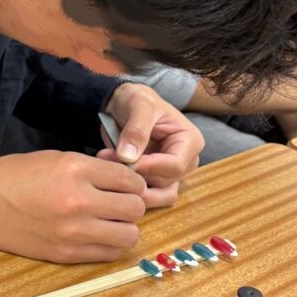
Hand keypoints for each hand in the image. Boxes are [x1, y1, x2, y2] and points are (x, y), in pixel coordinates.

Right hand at [0, 150, 146, 262]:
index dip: (133, 181)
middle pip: (135, 208)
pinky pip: (108, 254)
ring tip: (111, 221)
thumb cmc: (14, 177)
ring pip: (128, 235)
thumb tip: (122, 178)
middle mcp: (79, 201)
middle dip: (132, 203)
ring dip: (124, 227)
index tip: (125, 184)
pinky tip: (97, 235)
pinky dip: (109, 245)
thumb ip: (90, 168)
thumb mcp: (55, 158)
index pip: (130, 179)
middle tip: (120, 202)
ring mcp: (73, 231)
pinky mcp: (66, 253)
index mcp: (75, 170)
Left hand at [100, 82, 202, 207]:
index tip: (124, 160)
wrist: (124, 104)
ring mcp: (171, 174)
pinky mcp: (155, 181)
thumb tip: (128, 157)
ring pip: (158, 196)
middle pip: (165, 183)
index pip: (175, 166)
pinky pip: (147, 196)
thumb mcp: (138, 105)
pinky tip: (112, 176)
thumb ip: (136, 130)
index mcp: (190, 141)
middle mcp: (185, 161)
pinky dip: (129, 191)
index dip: (149, 167)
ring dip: (133, 188)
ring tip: (110, 170)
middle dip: (136, 176)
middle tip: (106, 159)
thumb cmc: (137, 100)